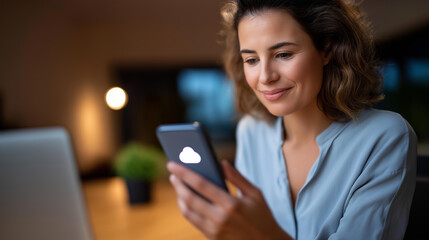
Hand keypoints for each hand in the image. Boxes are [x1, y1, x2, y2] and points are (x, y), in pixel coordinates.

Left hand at [167, 161, 291, 239]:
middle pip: (189, 199)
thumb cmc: (262, 214)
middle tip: (172, 174)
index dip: (184, 173)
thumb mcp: (255, 193)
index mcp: (231, 204)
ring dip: (179, 197)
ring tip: (178, 186)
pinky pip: (193, 221)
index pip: (201, 184)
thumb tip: (221, 163)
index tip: (172, 164)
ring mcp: (214, 230)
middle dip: (178, 184)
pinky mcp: (212, 238)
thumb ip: (236, 177)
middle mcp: (220, 219)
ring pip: (187, 212)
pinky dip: (186, 209)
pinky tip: (186, 199)